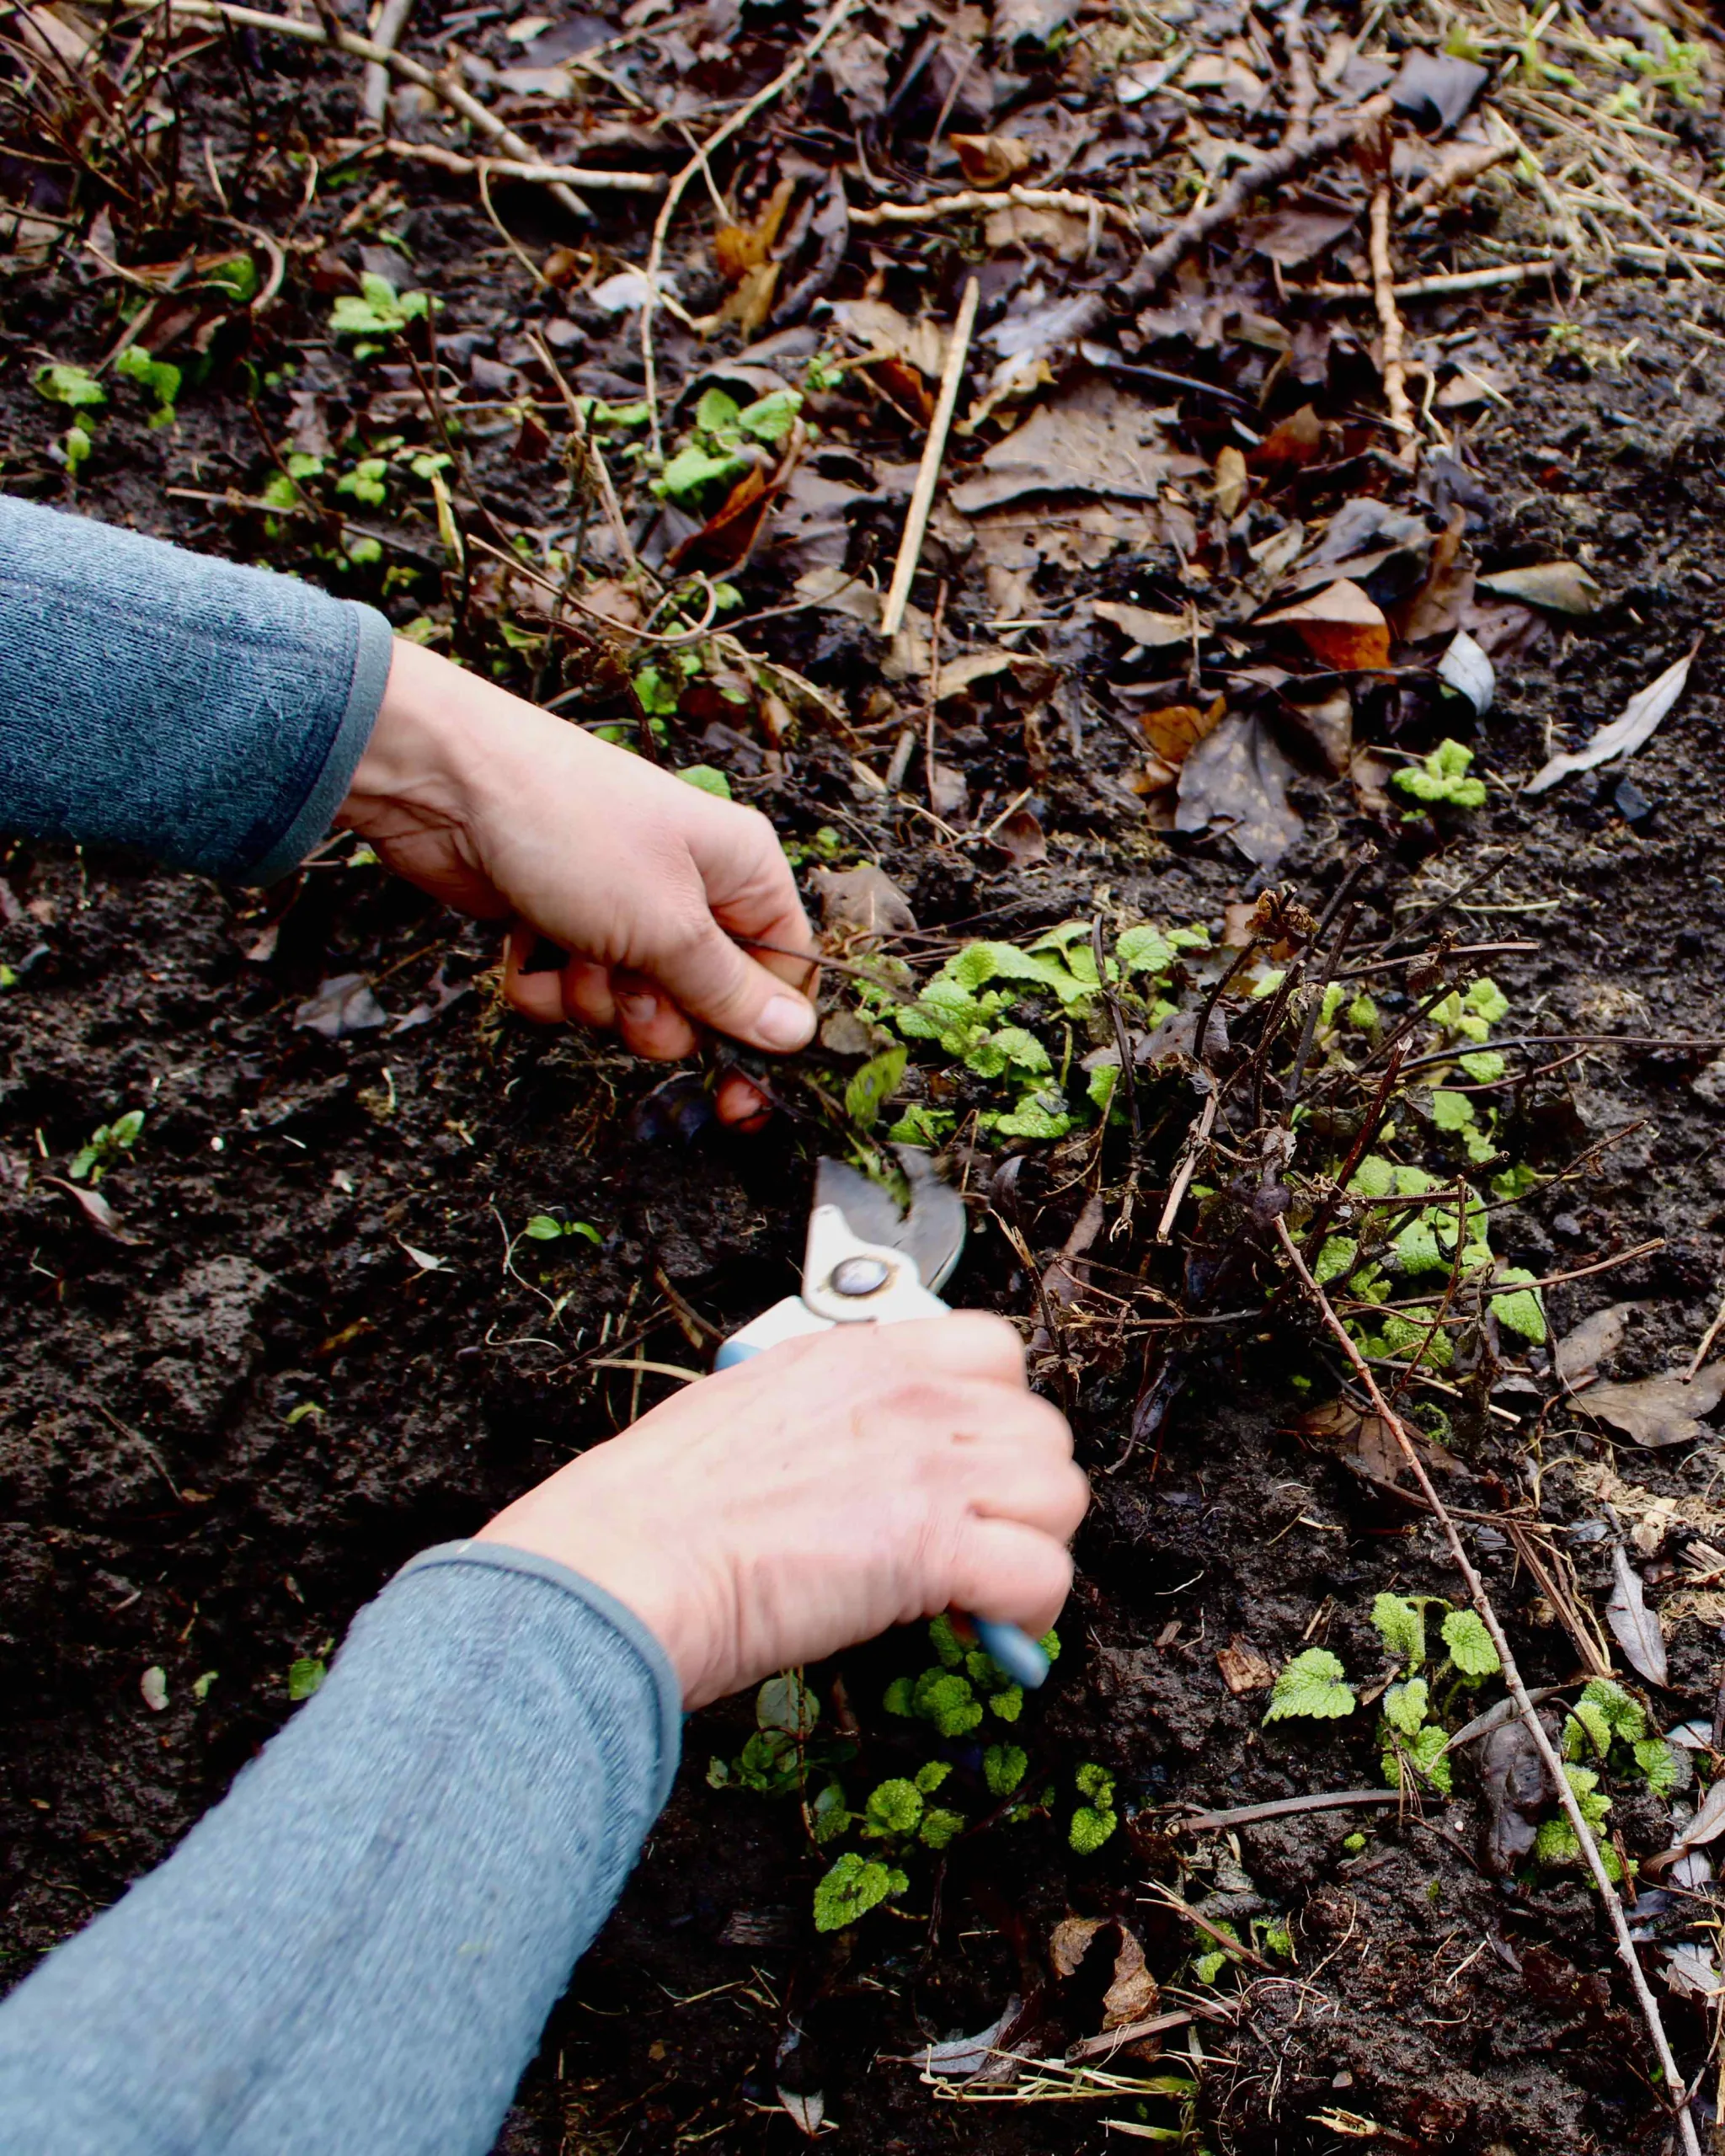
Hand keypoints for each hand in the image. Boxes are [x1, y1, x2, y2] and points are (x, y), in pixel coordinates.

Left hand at [337, 639, 817, 1125]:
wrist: (445, 785)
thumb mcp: (667, 924)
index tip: (736, 1097)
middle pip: (702, 1004)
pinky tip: (528, 945)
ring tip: (569, 947)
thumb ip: (730, 991)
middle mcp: (689, 889)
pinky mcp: (562, 923)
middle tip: (628, 980)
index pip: (783, 974)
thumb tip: (796, 1034)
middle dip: (655, 1013)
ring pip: (631, 1005)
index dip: (759, 1036)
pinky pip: (571, 993)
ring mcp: (621, 907)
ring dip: (594, 998)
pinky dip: (546, 984)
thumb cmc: (570, 827)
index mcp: (742, 871)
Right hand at [476, 1313, 1087, 1707]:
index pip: (994, 1351)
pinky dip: (1027, 1613)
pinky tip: (982, 1631)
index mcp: (856, 1356)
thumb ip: (822, 1421)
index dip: (996, 1417)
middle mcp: (905, 1396)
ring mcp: (926, 1464)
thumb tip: (858, 1475)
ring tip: (976, 1591)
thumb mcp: (744, 1413)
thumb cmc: (650, 1510)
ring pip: (1060, 1496)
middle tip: (971, 1544)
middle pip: (1042, 1429)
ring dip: (1031, 1548)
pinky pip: (1042, 1574)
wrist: (623, 1566)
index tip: (966, 1469)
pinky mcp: (933, 1545)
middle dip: (1020, 1495)